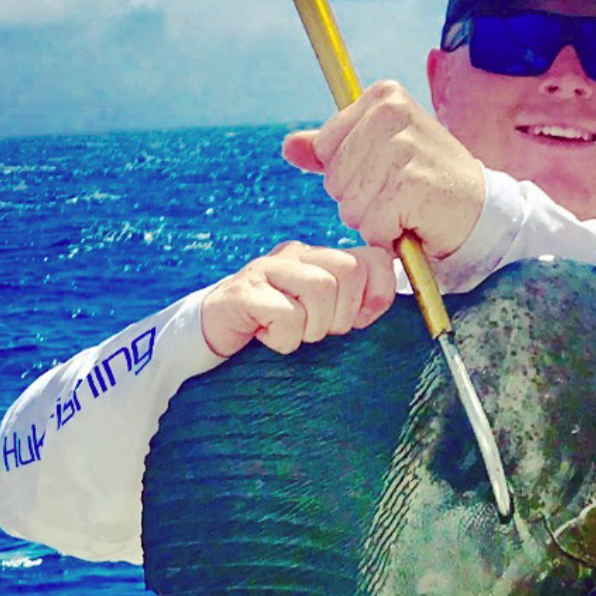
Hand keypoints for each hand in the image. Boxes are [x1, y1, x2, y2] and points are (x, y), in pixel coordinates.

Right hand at [200, 239, 397, 359]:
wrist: (212, 338)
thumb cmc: (274, 331)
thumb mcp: (321, 319)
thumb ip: (352, 305)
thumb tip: (384, 302)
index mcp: (319, 258)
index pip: (372, 258)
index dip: (377, 294)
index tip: (359, 322)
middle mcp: (296, 255)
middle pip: (348, 272)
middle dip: (341, 316)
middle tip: (316, 332)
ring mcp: (267, 269)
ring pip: (320, 290)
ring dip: (311, 328)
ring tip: (290, 335)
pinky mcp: (244, 292)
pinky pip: (286, 314)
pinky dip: (283, 339)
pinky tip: (266, 338)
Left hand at [282, 82, 485, 260]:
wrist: (477, 210)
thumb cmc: (423, 183)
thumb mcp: (376, 156)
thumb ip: (331, 150)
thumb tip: (288, 146)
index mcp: (382, 97)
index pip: (326, 148)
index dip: (349, 175)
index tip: (384, 175)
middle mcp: (393, 112)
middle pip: (335, 179)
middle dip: (360, 201)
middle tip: (398, 196)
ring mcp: (404, 147)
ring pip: (351, 205)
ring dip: (375, 221)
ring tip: (406, 209)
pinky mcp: (413, 184)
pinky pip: (374, 225)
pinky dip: (389, 235)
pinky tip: (413, 223)